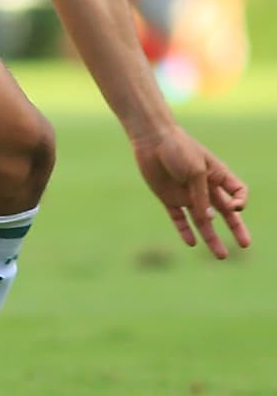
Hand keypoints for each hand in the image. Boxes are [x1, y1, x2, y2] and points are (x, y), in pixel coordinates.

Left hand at [131, 125, 249, 259]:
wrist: (151, 139)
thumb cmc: (178, 149)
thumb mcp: (196, 172)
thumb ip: (202, 197)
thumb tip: (207, 220)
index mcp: (217, 175)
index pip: (238, 192)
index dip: (240, 202)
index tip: (235, 206)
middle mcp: (204, 186)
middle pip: (225, 212)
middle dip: (236, 228)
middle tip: (245, 244)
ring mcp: (186, 193)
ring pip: (203, 220)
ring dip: (211, 237)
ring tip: (221, 256)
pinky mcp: (168, 197)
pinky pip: (178, 218)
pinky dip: (185, 230)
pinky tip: (191, 243)